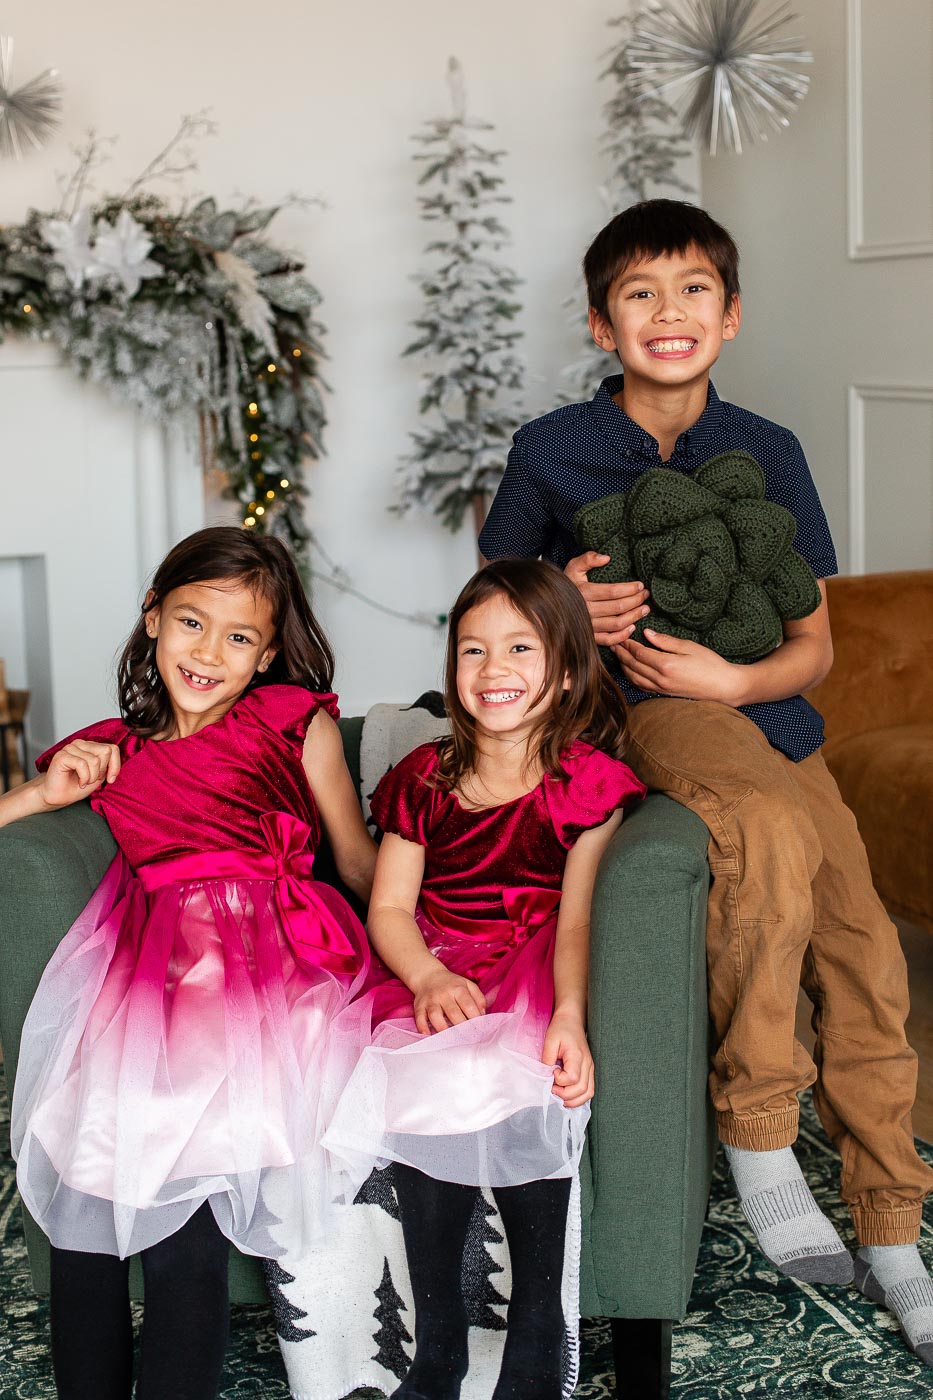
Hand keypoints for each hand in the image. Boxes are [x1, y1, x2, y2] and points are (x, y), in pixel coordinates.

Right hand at [41, 741, 121, 808]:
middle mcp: (81, 744)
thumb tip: (116, 760)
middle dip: (101, 771)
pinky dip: (84, 777)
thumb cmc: (75, 786)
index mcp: (90, 746)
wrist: (57, 797)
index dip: (115, 765)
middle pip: (105, 752)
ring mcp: (70, 748)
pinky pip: (82, 764)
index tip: (110, 779)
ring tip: (83, 781)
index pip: (113, 748)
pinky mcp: (62, 755)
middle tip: (90, 779)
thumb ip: (108, 765)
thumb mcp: (99, 776)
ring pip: (94, 760)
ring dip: (91, 777)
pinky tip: (79, 782)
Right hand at [410, 962, 486, 1034]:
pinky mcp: (419, 1006)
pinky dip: (422, 1027)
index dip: (475, 1020)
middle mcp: (444, 994)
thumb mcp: (468, 985)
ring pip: (435, 1015)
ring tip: (450, 1041)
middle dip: (461, 1028)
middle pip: (453, 1013)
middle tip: (468, 1040)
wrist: (429, 976)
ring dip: (443, 1029)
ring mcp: (431, 1000)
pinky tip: (428, 1036)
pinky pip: (419, 1017)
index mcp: (458, 989)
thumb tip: (483, 1015)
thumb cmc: (452, 984)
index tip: (480, 1032)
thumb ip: (479, 998)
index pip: (468, 1006)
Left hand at [543, 1012, 593, 1107]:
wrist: (572, 1021)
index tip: (552, 1071)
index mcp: (577, 1056)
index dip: (560, 1080)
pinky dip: (579, 1097)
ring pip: (589, 1093)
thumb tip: (546, 1076)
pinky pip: (589, 1089)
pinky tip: (568, 1095)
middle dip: (565, 1095)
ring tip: (560, 1096)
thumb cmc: (561, 1029)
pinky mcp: (590, 1071)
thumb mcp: (550, 1040)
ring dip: (574, 1100)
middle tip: (553, 1088)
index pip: (572, 1078)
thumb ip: (547, 1059)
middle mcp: (587, 1064)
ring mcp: (590, 1068)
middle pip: (582, 1090)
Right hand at [563, 552, 649, 645]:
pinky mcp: (589, 636)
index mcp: (583, 592)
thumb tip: (606, 558)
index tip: (640, 585)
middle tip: (646, 595)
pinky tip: (632, 627)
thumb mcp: (574, 567)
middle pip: (618, 607)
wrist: (551, 605)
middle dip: (636, 601)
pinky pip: (608, 640)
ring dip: (634, 617)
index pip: (613, 591)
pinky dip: (622, 635)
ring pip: (617, 624)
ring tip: (644, 609)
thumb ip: (588, 559)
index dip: (629, 589)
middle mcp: (586, 610)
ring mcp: (588, 625)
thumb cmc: (567, 584)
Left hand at [614, 629, 744, 704]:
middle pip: (633, 666)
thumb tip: (648, 634)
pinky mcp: (664, 694)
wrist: (723, 687)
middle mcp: (661, 679)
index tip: (623, 635)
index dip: (629, 644)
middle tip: (613, 643)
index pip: (639, 653)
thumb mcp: (690, 647)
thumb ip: (666, 641)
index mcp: (666, 665)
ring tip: (618, 655)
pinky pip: (642, 686)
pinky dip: (632, 677)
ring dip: (624, 666)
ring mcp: (661, 689)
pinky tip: (630, 670)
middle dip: (621, 654)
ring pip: (634, 678)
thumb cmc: (711, 664)